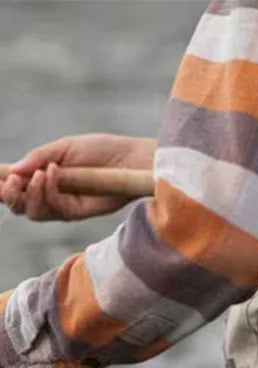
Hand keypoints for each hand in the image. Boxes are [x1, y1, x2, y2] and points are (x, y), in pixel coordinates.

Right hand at [0, 134, 155, 221]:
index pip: (15, 187)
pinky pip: (55, 209)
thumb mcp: (63, 148)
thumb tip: (14, 170)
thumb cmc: (99, 151)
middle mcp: (51, 196)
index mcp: (43, 179)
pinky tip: (53, 173)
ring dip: (29, 194)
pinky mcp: (79, 213)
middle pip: (19, 205)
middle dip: (8, 194)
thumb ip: (38, 157)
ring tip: (36, 175)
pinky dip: (49, 191)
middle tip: (9, 181)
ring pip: (33, 211)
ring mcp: (64, 206)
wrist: (129, 159)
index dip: (1, 185)